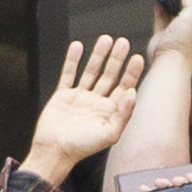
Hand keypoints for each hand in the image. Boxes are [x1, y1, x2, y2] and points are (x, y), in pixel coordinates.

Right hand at [20, 36, 144, 184]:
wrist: (54, 151)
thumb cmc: (81, 147)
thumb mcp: (109, 134)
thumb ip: (123, 114)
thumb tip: (133, 93)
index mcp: (109, 112)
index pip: (124, 88)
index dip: (131, 73)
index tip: (137, 58)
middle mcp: (96, 103)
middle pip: (109, 76)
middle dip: (117, 59)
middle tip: (123, 42)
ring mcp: (79, 98)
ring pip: (91, 71)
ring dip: (98, 55)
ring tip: (105, 39)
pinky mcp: (63, 95)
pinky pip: (68, 74)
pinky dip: (73, 60)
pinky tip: (77, 47)